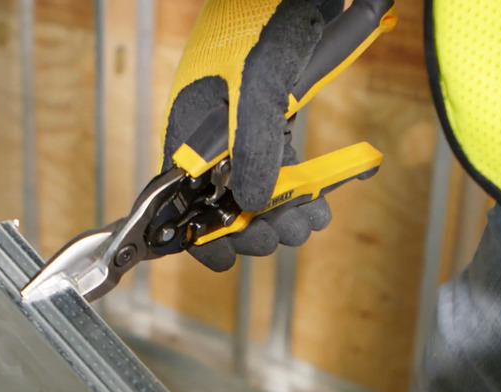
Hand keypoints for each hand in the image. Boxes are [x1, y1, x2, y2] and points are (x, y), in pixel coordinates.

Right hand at [160, 0, 336, 270]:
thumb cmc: (263, 17)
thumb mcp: (258, 80)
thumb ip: (254, 144)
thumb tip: (253, 203)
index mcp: (191, 128)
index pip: (182, 197)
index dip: (199, 233)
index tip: (225, 258)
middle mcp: (212, 137)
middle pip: (222, 201)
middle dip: (251, 227)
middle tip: (278, 236)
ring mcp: (243, 132)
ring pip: (257, 190)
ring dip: (282, 215)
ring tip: (307, 222)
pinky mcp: (271, 124)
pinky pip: (282, 169)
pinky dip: (301, 191)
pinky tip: (318, 202)